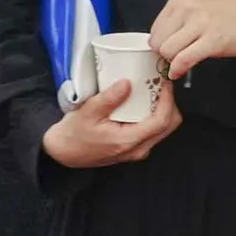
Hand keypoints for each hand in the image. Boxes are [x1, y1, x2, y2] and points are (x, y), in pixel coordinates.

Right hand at [42, 72, 177, 168]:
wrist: (65, 151)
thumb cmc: (74, 134)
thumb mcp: (88, 111)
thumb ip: (109, 98)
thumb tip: (127, 84)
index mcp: (128, 141)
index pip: (161, 121)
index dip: (168, 101)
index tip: (165, 84)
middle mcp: (137, 149)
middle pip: (169, 126)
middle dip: (170, 104)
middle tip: (161, 86)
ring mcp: (137, 151)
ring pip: (164, 130)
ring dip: (164, 110)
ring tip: (154, 92)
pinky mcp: (135, 148)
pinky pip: (154, 132)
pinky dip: (155, 116)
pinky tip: (145, 104)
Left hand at [150, 0, 235, 80]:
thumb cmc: (233, 15)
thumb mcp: (201, 6)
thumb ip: (179, 19)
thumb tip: (158, 42)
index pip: (155, 28)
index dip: (161, 43)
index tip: (172, 50)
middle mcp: (188, 7)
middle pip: (158, 41)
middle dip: (165, 54)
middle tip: (178, 58)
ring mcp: (200, 23)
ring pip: (167, 51)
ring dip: (173, 62)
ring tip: (184, 62)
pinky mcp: (212, 41)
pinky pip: (183, 60)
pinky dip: (178, 70)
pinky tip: (181, 72)